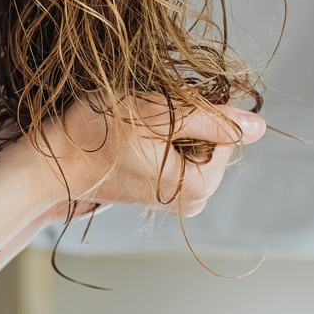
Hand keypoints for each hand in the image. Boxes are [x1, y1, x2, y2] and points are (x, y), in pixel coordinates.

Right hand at [33, 96, 265, 215]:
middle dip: (189, 121)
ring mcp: (179, 199)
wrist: (55, 159)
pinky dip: (166, 139)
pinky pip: (182, 154)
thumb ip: (212, 118)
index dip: (200, 112)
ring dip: (175, 127)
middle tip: (148, 120)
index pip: (229, 133)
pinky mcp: (165, 192)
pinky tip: (137, 140)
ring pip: (199, 144)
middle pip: (217, 141)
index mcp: (199, 187)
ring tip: (140, 130)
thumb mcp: (157, 112)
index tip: (164, 113)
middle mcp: (194, 201)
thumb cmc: (97, 134)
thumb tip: (258, 126)